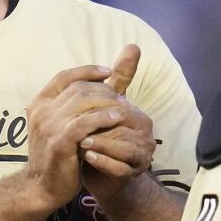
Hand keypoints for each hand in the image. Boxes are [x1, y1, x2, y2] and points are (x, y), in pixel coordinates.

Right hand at [23, 64, 128, 211]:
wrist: (43, 187)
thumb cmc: (58, 155)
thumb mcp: (64, 125)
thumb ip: (80, 104)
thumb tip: (99, 81)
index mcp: (40, 104)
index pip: (64, 77)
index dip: (87, 71)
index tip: (108, 73)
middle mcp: (41, 111)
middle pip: (78, 88)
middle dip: (103, 90)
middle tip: (122, 97)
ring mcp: (48, 126)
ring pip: (82, 102)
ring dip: (107, 102)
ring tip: (124, 107)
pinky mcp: (59, 142)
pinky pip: (84, 123)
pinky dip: (103, 117)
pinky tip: (117, 118)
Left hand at [82, 45, 156, 200]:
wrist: (102, 175)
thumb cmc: (101, 137)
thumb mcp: (105, 107)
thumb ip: (118, 80)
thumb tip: (133, 45)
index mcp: (140, 116)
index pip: (120, 105)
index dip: (97, 105)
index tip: (74, 107)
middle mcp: (146, 134)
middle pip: (122, 125)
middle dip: (97, 125)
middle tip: (75, 126)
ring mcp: (142, 156)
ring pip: (123, 147)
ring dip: (100, 144)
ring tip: (80, 143)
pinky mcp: (134, 175)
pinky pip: (120, 168)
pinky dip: (103, 162)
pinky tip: (87, 158)